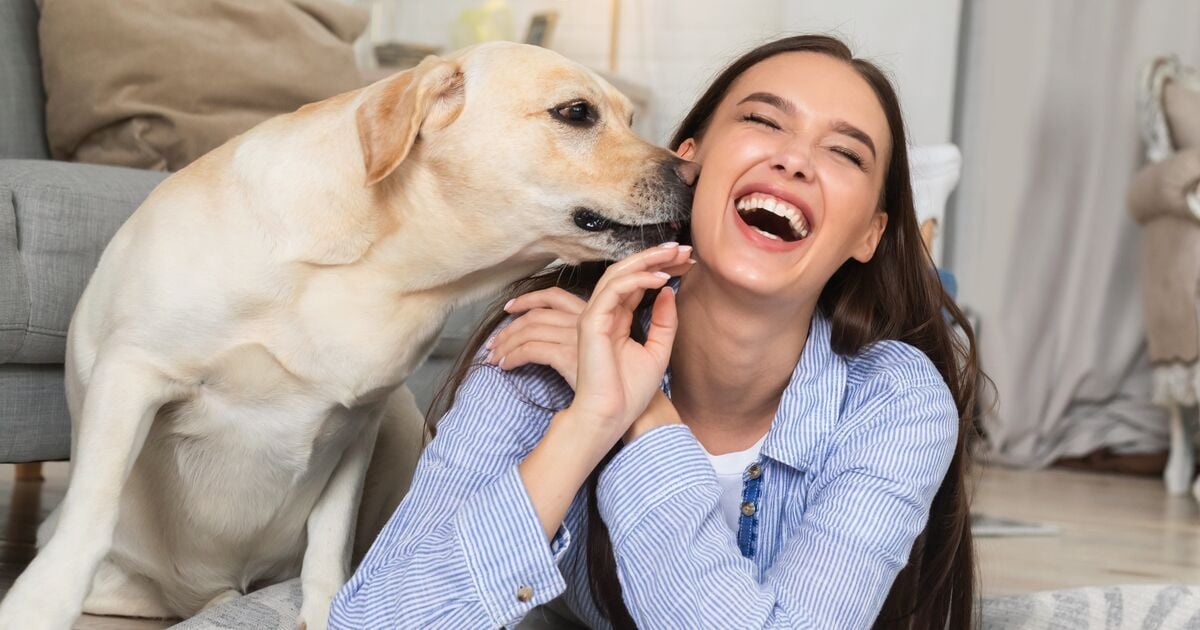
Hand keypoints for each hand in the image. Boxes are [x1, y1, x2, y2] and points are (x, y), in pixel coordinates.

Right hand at [564, 243, 693, 441]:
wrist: (612, 416)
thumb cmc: (630, 392)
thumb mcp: (658, 351)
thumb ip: (664, 321)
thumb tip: (668, 291)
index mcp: (618, 319)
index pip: (638, 283)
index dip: (662, 268)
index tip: (688, 261)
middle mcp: (605, 313)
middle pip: (628, 272)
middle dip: (656, 257)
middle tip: (683, 249)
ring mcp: (596, 316)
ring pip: (618, 274)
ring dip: (648, 260)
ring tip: (674, 255)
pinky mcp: (592, 322)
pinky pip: (614, 290)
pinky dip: (637, 279)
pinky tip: (660, 278)